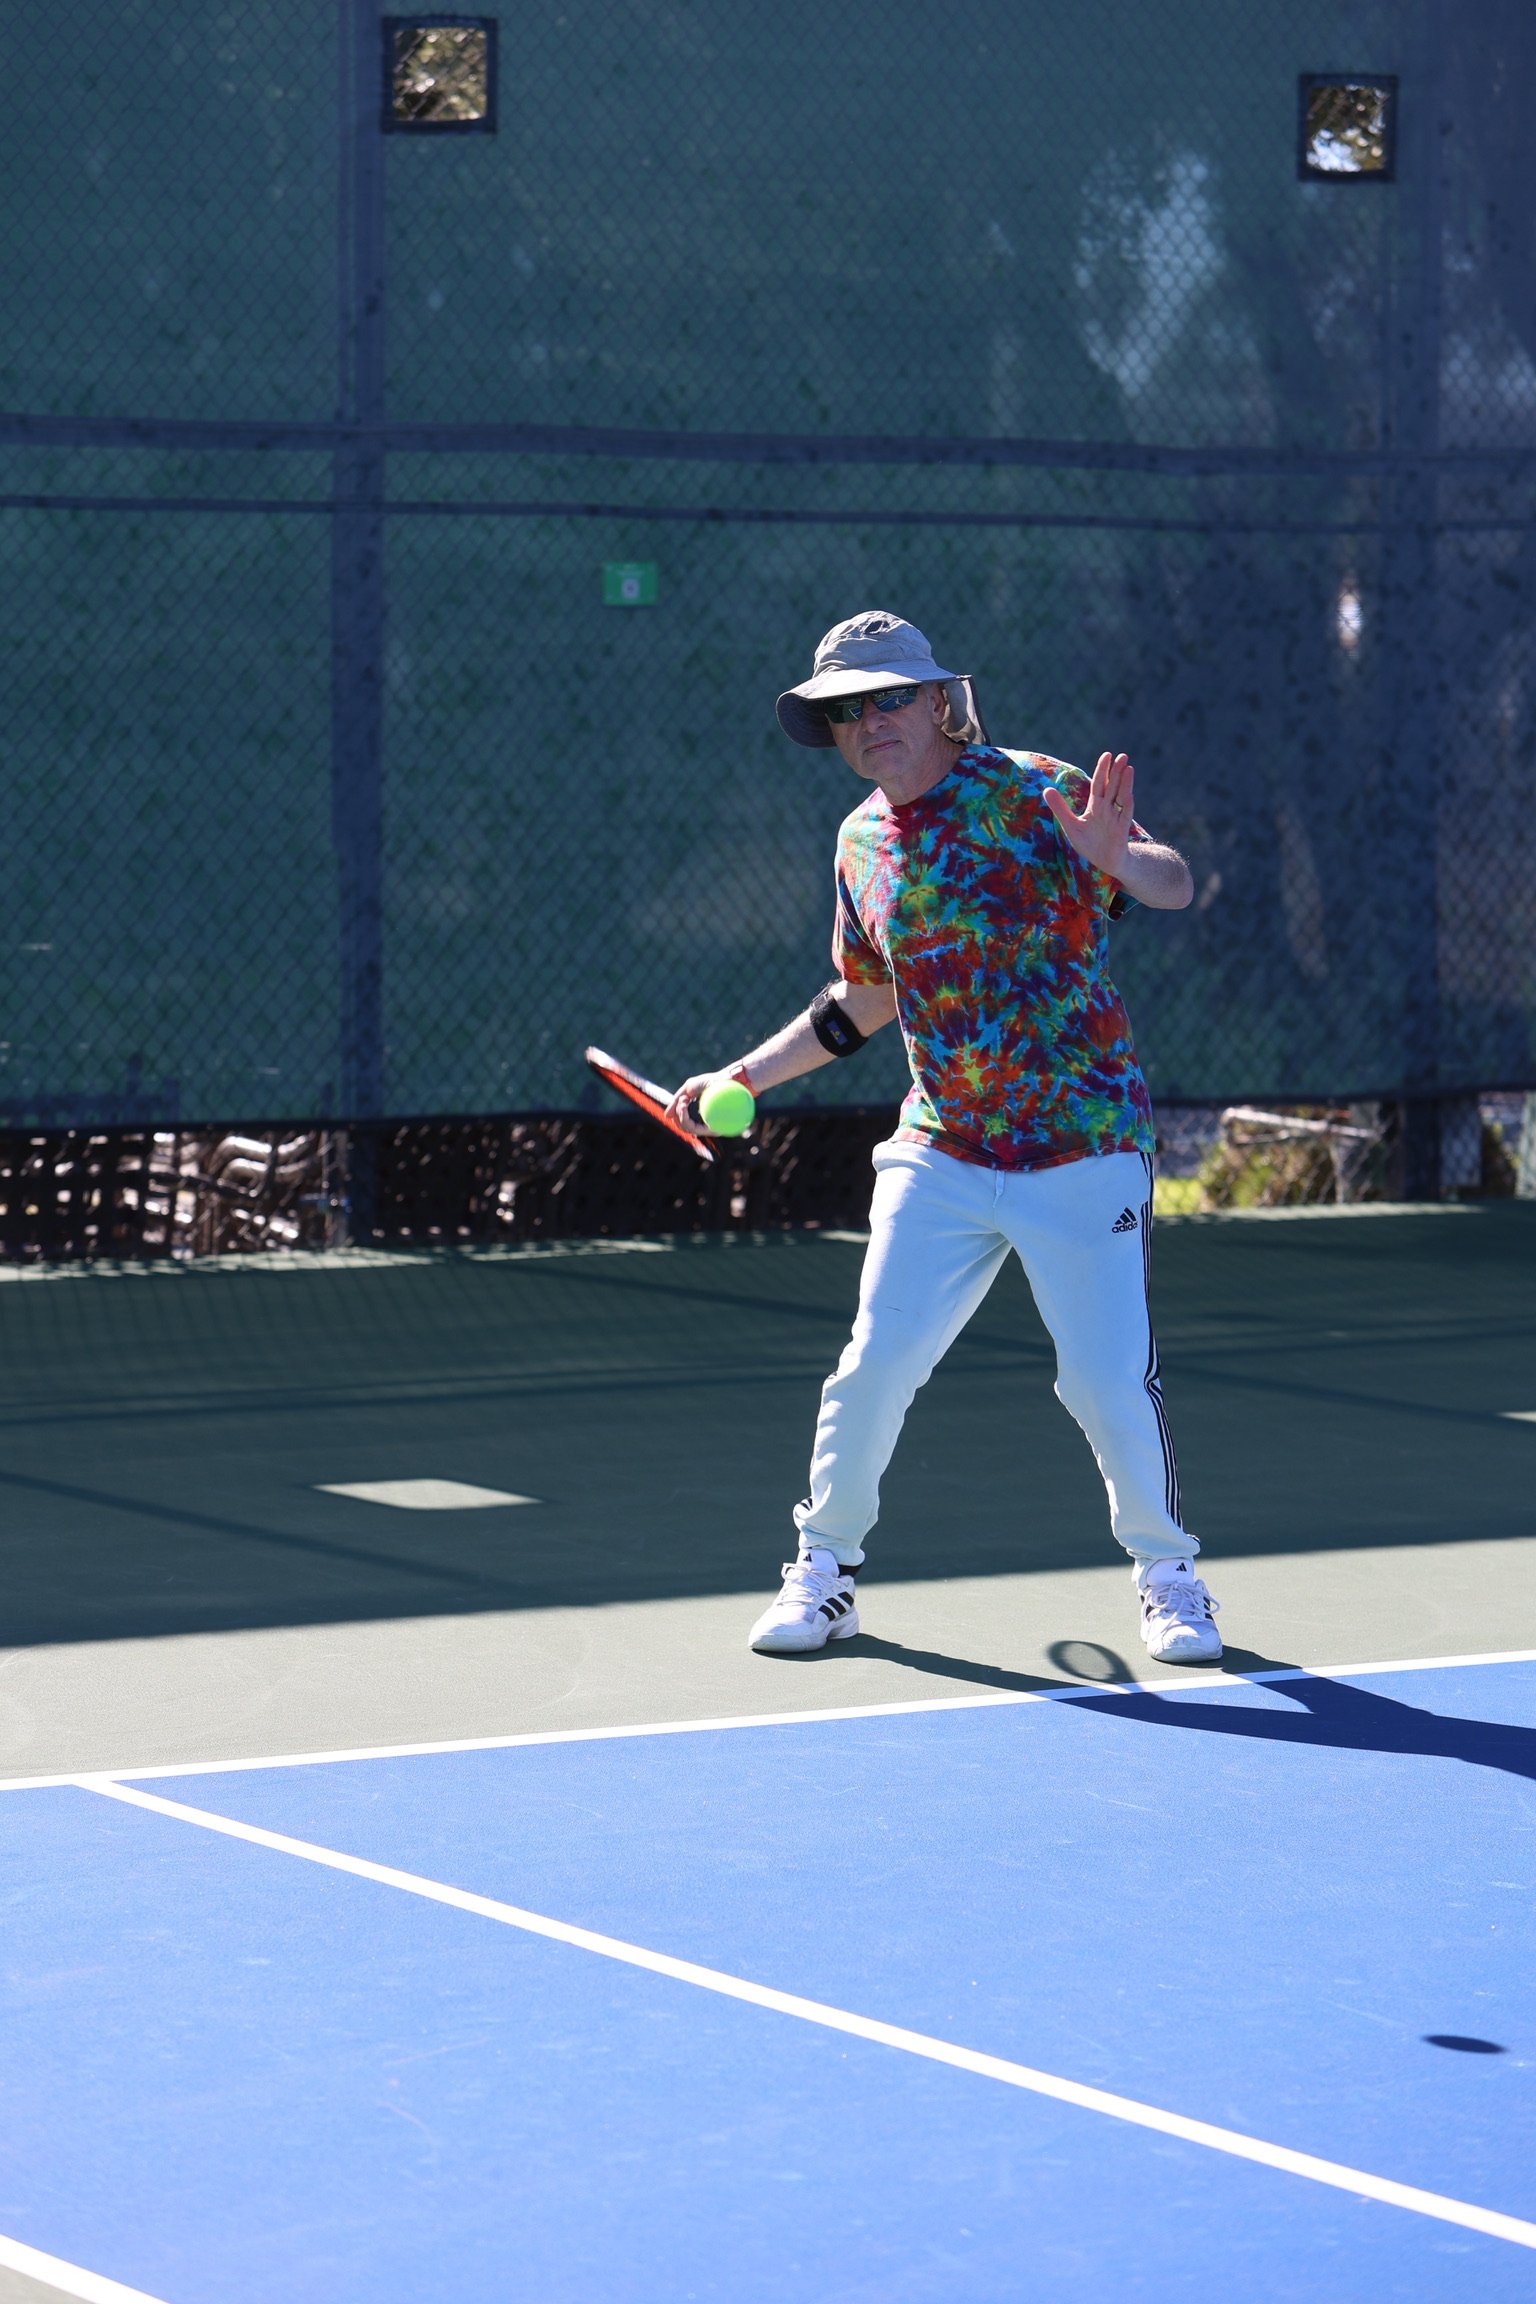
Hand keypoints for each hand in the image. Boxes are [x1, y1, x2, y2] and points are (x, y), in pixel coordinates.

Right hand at [665, 1072, 720, 1135]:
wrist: (728, 1078)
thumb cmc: (711, 1082)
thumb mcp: (690, 1087)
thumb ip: (678, 1100)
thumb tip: (667, 1116)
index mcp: (700, 1116)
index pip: (683, 1122)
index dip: (677, 1112)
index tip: (680, 1100)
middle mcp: (705, 1124)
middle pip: (683, 1127)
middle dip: (678, 1113)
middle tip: (682, 1101)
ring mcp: (710, 1128)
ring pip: (686, 1129)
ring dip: (680, 1115)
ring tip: (683, 1102)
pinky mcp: (714, 1129)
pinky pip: (694, 1128)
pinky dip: (684, 1118)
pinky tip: (684, 1106)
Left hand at [1042, 751, 1134, 877]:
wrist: (1105, 863)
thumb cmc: (1090, 844)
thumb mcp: (1071, 825)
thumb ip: (1060, 808)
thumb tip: (1046, 789)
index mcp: (1096, 806)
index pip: (1100, 784)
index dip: (1103, 770)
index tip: (1107, 755)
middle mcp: (1108, 809)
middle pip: (1112, 786)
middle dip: (1117, 771)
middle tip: (1122, 755)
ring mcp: (1116, 818)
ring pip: (1121, 796)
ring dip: (1125, 782)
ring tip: (1128, 767)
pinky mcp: (1121, 829)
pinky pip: (1125, 813)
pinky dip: (1127, 802)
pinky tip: (1129, 792)